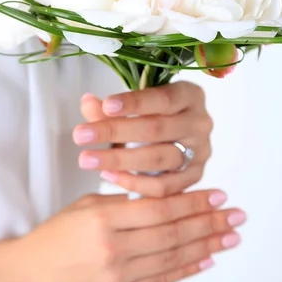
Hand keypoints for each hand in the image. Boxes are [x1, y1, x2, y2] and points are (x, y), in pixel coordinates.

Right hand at [12, 191, 244, 281]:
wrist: (26, 274)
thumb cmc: (55, 236)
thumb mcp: (86, 206)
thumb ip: (122, 202)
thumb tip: (161, 197)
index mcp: (105, 217)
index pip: (161, 207)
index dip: (194, 202)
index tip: (219, 195)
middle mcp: (115, 246)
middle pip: (173, 232)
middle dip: (210, 222)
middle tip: (237, 215)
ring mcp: (118, 275)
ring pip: (172, 257)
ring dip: (207, 246)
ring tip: (231, 236)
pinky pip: (160, 280)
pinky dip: (186, 269)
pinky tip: (207, 260)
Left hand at [73, 82, 211, 196]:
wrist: (174, 138)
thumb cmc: (151, 115)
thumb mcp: (134, 105)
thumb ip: (110, 107)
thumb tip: (88, 102)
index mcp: (190, 95)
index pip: (163, 98)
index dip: (134, 103)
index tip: (105, 106)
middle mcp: (201, 122)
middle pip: (156, 129)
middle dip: (115, 132)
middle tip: (80, 135)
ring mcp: (201, 152)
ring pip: (158, 158)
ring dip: (118, 160)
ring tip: (87, 159)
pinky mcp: (194, 177)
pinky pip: (163, 186)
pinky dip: (134, 183)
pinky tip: (108, 175)